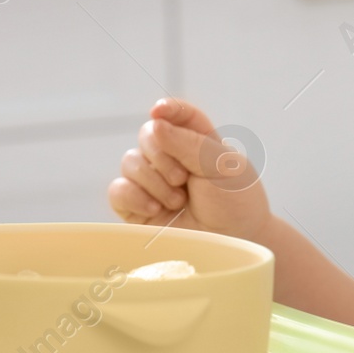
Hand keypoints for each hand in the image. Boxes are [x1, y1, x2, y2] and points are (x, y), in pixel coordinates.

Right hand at [107, 97, 272, 243]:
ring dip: (153, 181)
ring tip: (178, 201)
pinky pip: (118, 191)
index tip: (159, 111)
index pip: (178, 114)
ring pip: (129, 162)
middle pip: (148, 134)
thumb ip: (189, 144)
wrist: (234, 243)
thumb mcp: (220, 166)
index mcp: (198, 140)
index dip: (167, 108)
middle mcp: (172, 158)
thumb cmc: (235, 203)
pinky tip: (156, 209)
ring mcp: (153, 183)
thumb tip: (155, 123)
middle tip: (183, 179)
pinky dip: (133, 196)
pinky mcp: (138, 208)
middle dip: (162, 155)